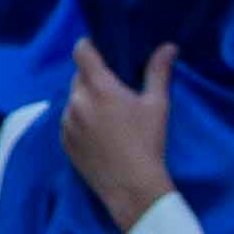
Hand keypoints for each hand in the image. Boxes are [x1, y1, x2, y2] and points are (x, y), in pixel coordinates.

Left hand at [60, 36, 177, 232]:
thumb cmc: (148, 142)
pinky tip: (98, 134)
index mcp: (98, 86)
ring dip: (85, 100)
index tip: (99, 51)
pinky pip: (68, 121)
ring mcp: (66, 122)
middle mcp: (77, 100)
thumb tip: (169, 46)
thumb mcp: (157, 105)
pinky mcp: (64, 141)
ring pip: (73, 99)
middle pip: (78, 76)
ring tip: (107, 116)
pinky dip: (79, 120)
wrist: (132, 187)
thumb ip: (158, 71)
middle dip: (93, 78)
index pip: (81, 51)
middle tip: (114, 91)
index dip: (88, 46)